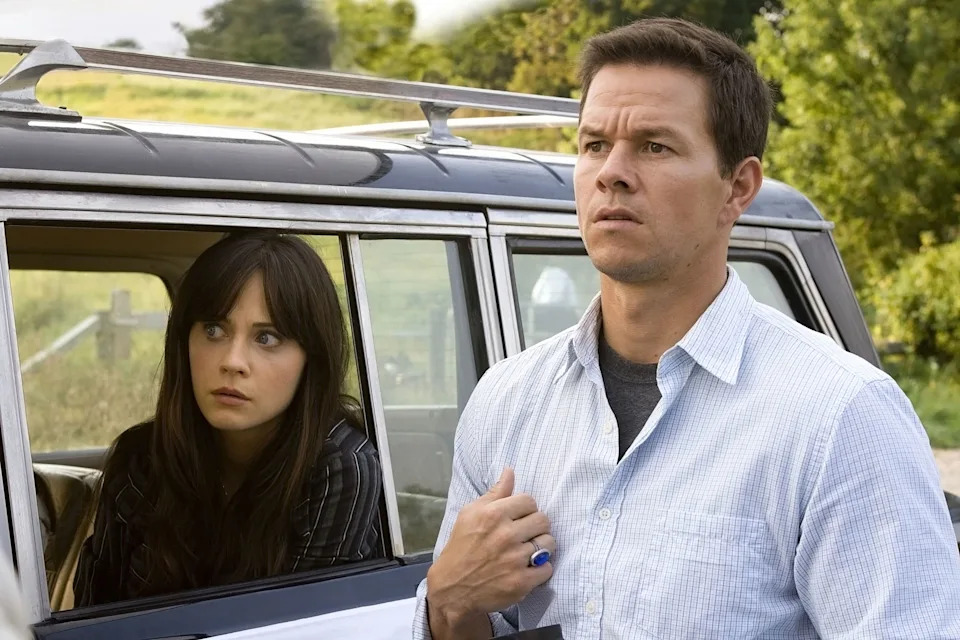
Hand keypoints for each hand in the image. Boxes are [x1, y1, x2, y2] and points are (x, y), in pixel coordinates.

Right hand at [426, 468, 554, 636]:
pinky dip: (541, 569)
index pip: (529, 500)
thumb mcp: (470, 514)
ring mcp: (515, 560)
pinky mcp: (521, 582)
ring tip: (529, 550)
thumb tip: (510, 471)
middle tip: (525, 533)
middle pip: (543, 520)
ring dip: (542, 546)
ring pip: (549, 543)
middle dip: (536, 525)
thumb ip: (494, 493)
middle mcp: (506, 535)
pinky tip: (528, 567)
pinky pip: (547, 568)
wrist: (452, 588)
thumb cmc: (461, 547)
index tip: (518, 517)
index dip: (525, 508)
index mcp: (493, 514)